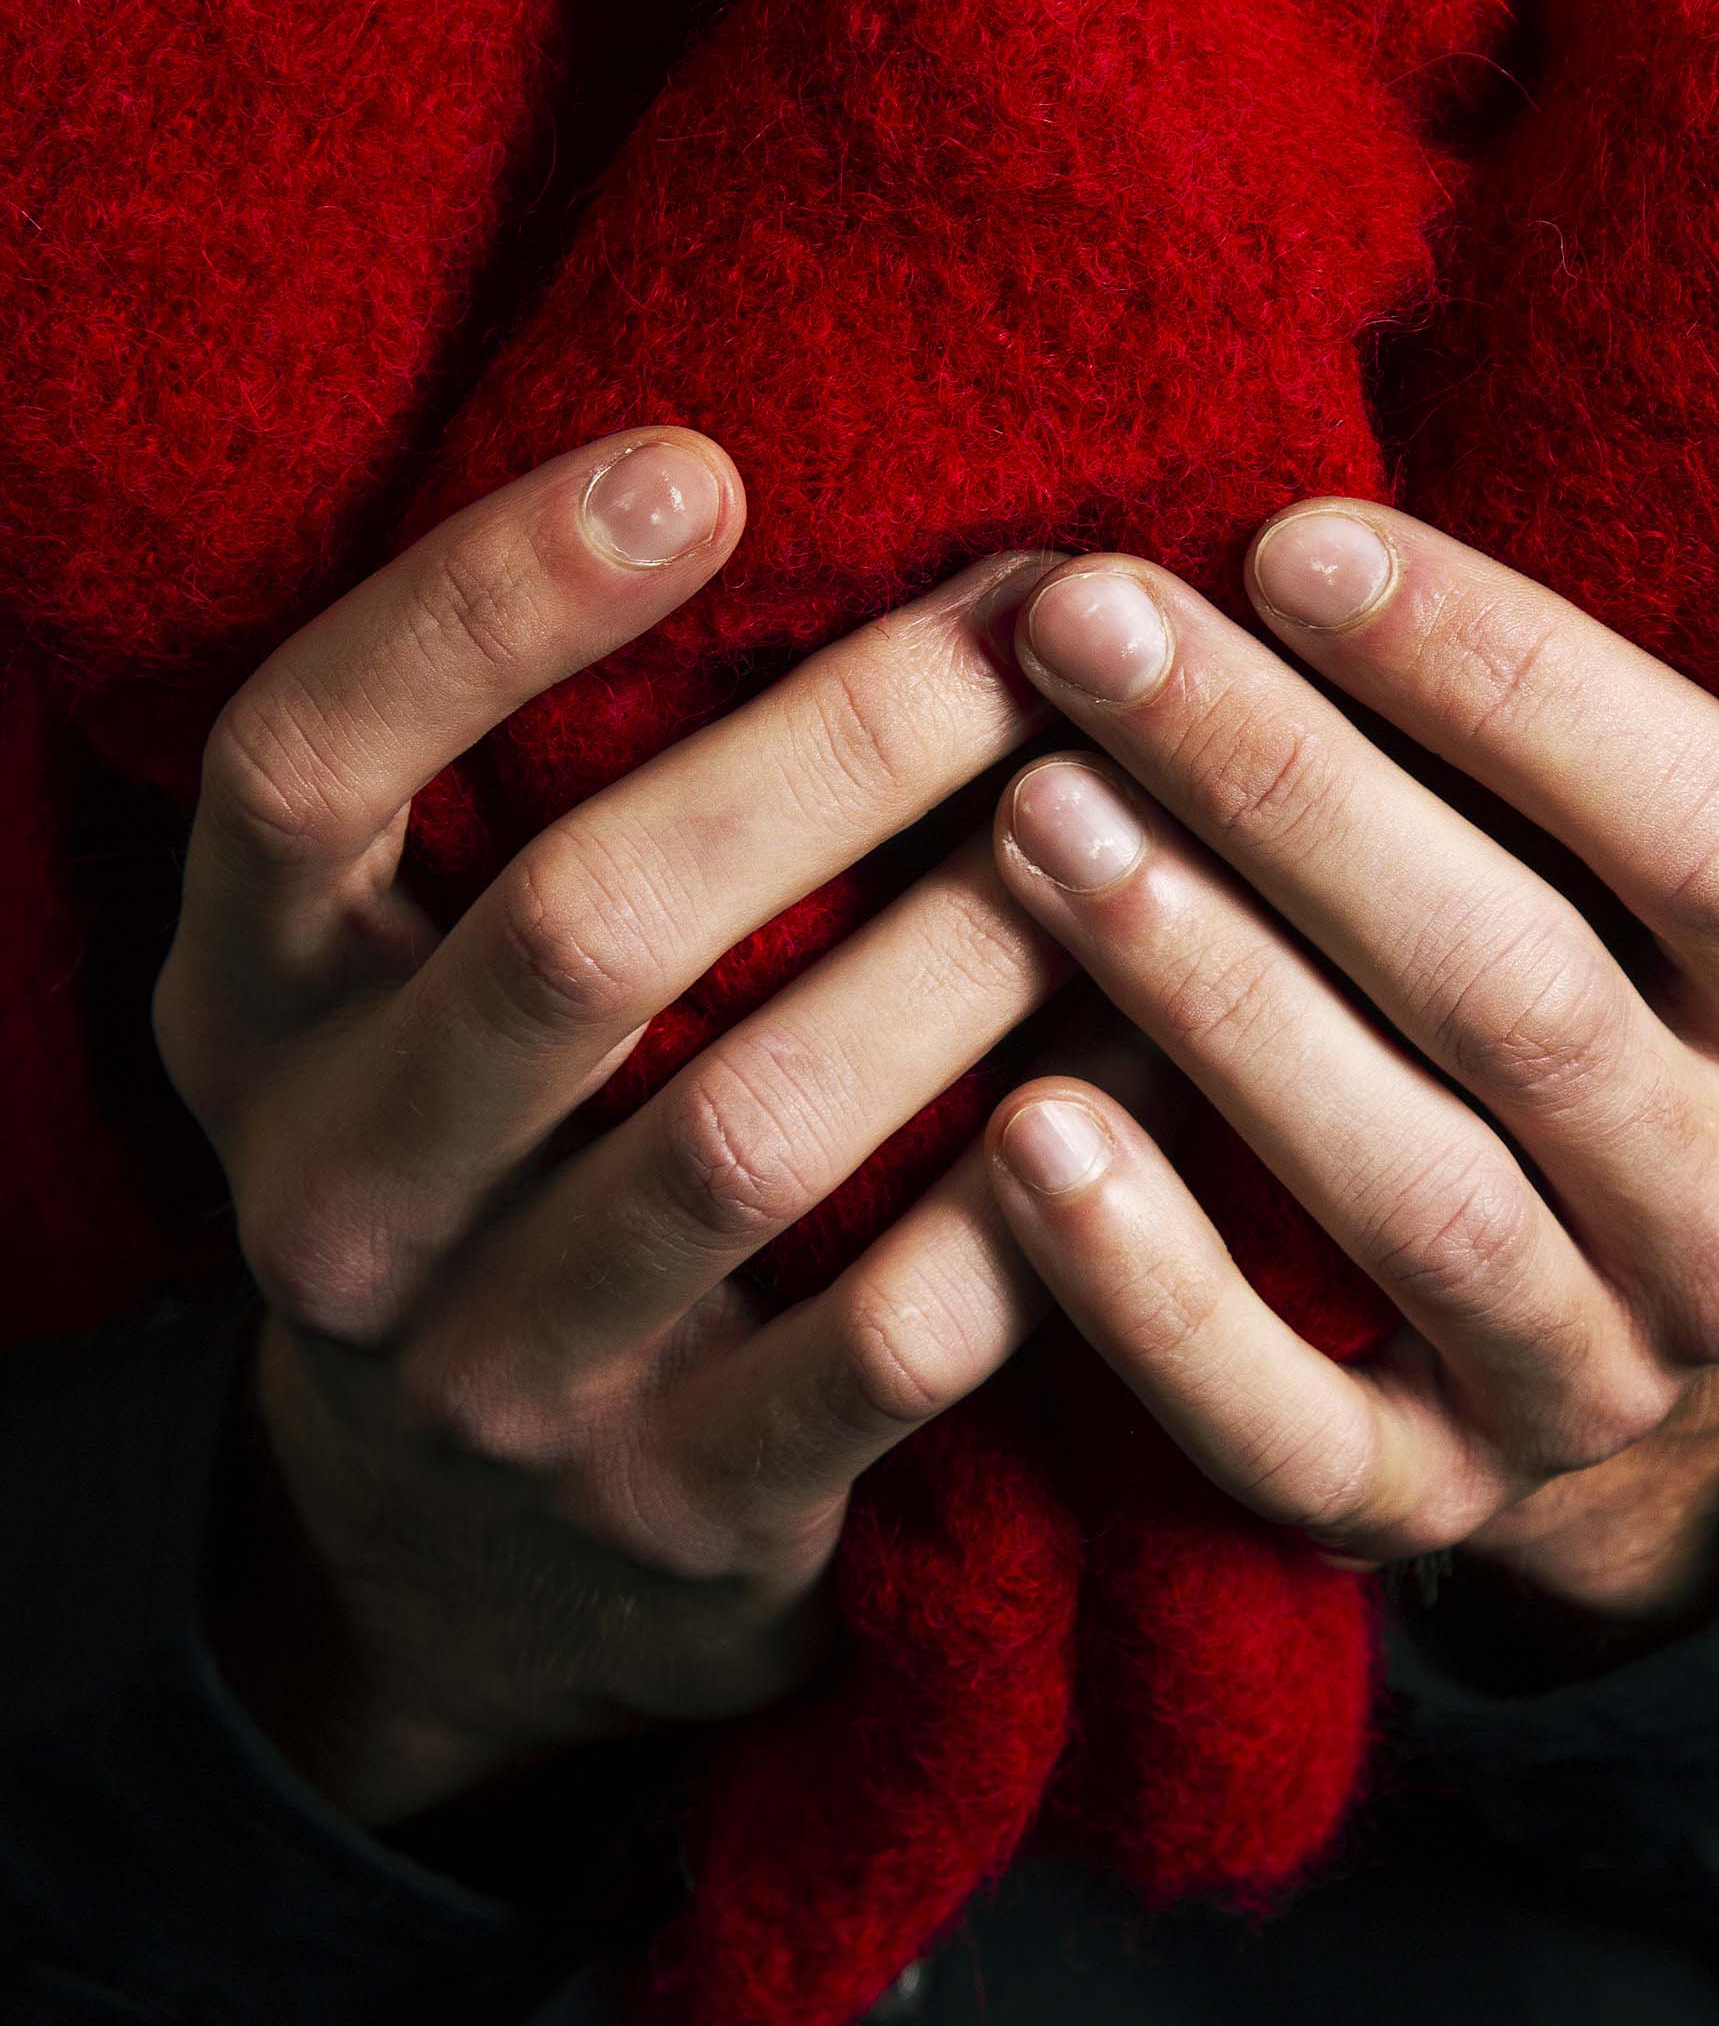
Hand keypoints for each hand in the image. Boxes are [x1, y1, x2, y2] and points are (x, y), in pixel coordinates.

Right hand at [156, 427, 1124, 1825]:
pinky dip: (1038, 1189)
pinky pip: (883, 1340)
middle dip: (842, 745)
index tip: (701, 466)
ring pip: (751, 1128)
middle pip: (579, 926)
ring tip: (1142, 798)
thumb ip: (509, 790)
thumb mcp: (405, 976)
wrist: (456, 1558)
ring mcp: (495, 1376)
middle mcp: (333, 1193)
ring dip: (972, 944)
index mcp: (246, 1007)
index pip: (302, 769)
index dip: (482, 607)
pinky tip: (1165, 1051)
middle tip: (1049, 613)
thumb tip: (760, 499)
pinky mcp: (675, 1511)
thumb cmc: (488, 1149)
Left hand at [978, 505, 1718, 1624]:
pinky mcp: (1422, 1502)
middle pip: (1522, 988)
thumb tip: (1310, 523)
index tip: (1289, 539)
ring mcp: (1594, 1384)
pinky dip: (1152, 1286)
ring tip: (1031, 818)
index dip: (1501, 675)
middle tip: (1092, 629)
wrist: (1586, 1323)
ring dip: (1208, 990)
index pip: (1710, 826)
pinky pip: (1286, 1423)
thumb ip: (1536, 743)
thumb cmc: (1571, 995)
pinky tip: (1022, 1129)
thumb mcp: (1624, 870)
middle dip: (1286, 785)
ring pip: (1411, 1187)